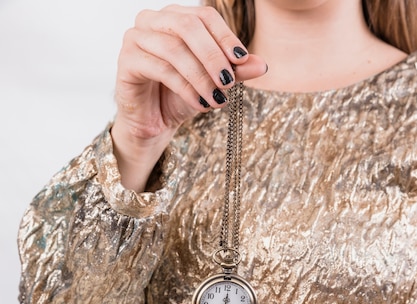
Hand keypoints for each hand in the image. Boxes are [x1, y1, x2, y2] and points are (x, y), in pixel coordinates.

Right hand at [111, 5, 266, 189]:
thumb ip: (234, 71)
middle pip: (189, 26)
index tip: (242, 59)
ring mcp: (135, 38)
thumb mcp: (212, 83)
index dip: (225, 36)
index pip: (204, 16)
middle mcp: (152, 21)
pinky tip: (199, 104)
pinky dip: (185, 88)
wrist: (153, 123)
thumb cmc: (180, 96)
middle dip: (213, 56)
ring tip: (217, 99)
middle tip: (229, 82)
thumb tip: (261, 64)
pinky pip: (160, 69)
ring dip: (200, 76)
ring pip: (174, 49)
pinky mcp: (126, 61)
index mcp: (175, 17)